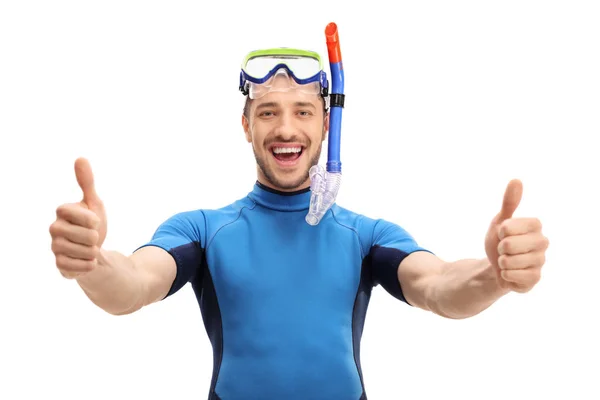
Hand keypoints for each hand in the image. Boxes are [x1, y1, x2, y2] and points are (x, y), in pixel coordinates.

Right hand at [49, 158, 107, 278]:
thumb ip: (87, 183)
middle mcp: (54, 229)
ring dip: (94, 251)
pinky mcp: (60, 265)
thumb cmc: (92, 224)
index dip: (94, 220)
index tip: (93, 220)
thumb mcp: (94, 203)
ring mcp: (55, 248)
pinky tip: (86, 260)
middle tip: (91, 236)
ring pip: (86, 252)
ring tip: (88, 248)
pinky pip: (82, 266)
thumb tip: (80, 158)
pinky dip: (90, 264)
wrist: (93, 249)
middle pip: (88, 236)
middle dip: (97, 237)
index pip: (85, 216)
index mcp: (62, 212)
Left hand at [484, 179, 548, 292]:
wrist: (498, 264)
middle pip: (508, 245)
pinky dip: (505, 275)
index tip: (502, 232)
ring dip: (501, 262)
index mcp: (535, 225)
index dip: (500, 231)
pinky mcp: (535, 279)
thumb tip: (516, 180)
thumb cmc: (500, 239)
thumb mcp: (500, 220)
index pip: (509, 227)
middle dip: (499, 248)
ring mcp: (540, 261)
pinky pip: (513, 277)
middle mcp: (543, 242)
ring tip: (507, 260)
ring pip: (509, 262)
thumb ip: (509, 202)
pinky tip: (510, 272)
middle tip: (503, 249)